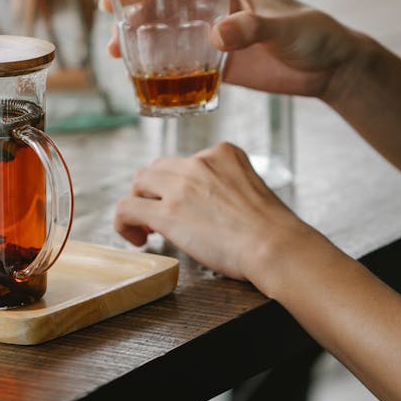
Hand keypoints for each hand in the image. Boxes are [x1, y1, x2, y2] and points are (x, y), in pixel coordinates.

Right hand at [102, 0, 360, 98]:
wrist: (333, 68)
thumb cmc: (314, 34)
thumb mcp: (284, 28)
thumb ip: (251, 29)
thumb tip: (216, 34)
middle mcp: (215, 6)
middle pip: (163, 7)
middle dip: (133, 17)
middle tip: (111, 34)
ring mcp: (215, 34)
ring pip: (168, 34)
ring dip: (142, 44)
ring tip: (117, 56)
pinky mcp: (221, 62)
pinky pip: (184, 64)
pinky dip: (163, 70)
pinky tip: (144, 81)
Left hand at [113, 142, 314, 281]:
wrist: (276, 247)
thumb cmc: (272, 231)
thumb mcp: (253, 189)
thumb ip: (227, 187)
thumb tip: (207, 206)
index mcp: (224, 153)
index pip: (187, 162)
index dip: (179, 186)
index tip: (186, 206)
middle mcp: (200, 162)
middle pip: (159, 168)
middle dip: (157, 191)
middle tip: (162, 217)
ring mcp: (181, 185)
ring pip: (140, 182)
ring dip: (141, 203)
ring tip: (149, 228)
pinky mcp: (166, 212)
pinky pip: (126, 208)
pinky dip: (124, 223)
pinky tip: (137, 239)